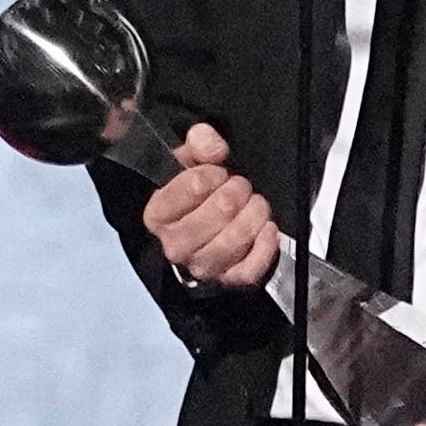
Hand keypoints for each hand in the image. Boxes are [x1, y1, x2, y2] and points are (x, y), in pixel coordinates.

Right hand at [145, 121, 279, 291]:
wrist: (204, 226)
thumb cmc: (195, 195)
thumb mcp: (190, 161)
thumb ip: (199, 144)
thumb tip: (213, 147)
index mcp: (158, 214)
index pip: (193, 186)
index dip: (213, 173)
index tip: (217, 173)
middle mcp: (175, 245)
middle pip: (221, 210)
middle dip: (238, 191)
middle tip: (241, 187)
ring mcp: (202, 266)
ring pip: (236, 237)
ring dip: (255, 214)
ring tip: (256, 204)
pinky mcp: (228, 281)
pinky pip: (250, 268)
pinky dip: (265, 246)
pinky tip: (267, 229)